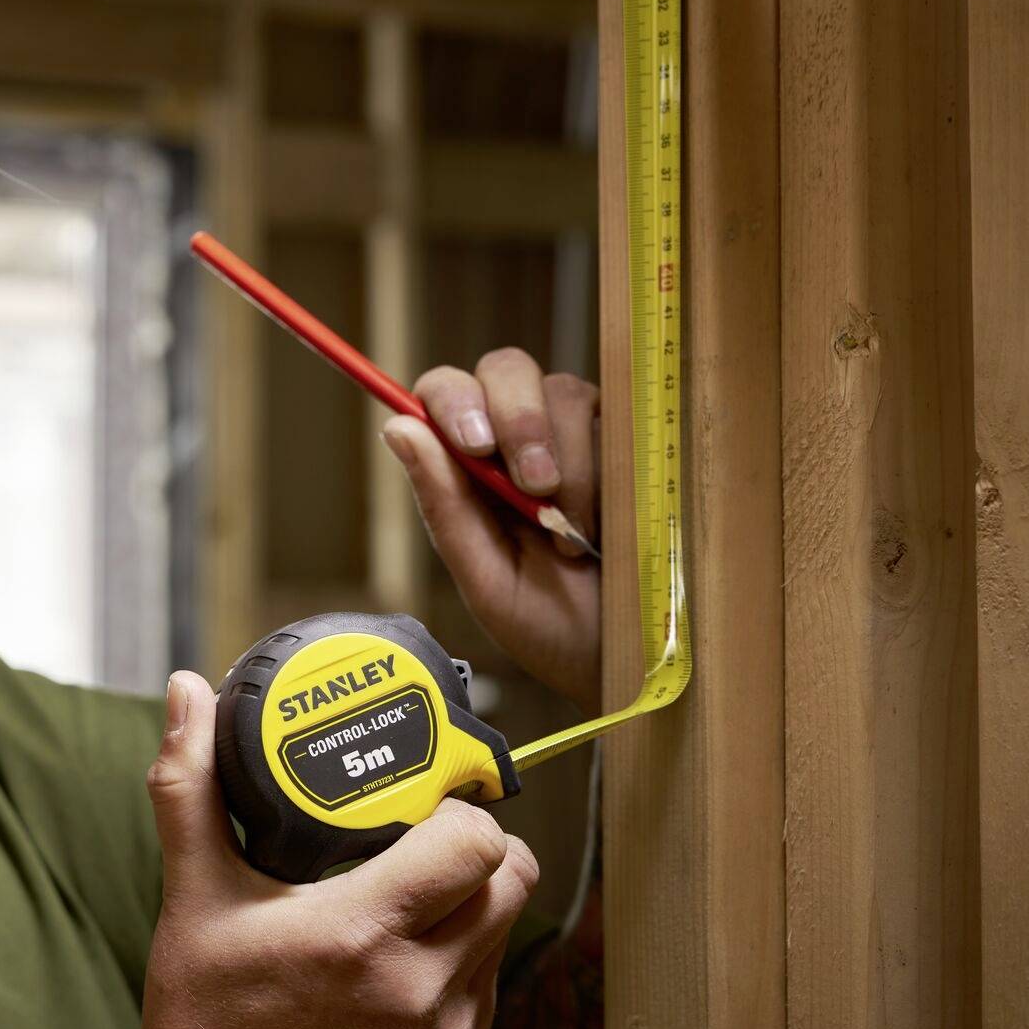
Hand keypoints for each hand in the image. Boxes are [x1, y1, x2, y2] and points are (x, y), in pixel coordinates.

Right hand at [114, 672, 539, 1028]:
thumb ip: (193, 788)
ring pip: (505, 938)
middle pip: (509, 882)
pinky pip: (489, 996)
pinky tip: (410, 962)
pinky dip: (465, 970)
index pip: (478, 844)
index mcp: (361, 935)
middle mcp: (417, 991)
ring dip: (474, 910)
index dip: (462, 811)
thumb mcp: (194, 898)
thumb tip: (187, 695)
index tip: (426, 806)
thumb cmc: (203, 1017)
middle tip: (428, 843)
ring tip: (416, 900)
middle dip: (478, 853)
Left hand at [380, 350, 600, 711]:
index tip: (476, 445)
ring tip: (573, 534)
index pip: (445, 391)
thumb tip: (398, 427)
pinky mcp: (629, 443)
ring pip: (563, 390)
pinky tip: (609, 522)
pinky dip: (609, 467)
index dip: (456, 400)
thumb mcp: (484, 578)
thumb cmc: (546, 624)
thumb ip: (443, 504)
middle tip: (538, 487)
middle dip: (519, 419)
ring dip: (570, 460)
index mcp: (468, 466)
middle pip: (505, 368)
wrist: (625, 659)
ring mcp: (577, 434)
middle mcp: (517, 438)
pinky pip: (619, 417)